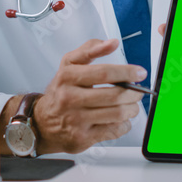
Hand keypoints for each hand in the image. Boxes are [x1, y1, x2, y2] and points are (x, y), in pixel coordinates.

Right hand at [27, 39, 145, 154]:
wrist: (42, 122)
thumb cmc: (61, 91)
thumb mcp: (69, 64)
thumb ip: (90, 49)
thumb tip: (112, 43)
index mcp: (68, 77)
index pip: (104, 73)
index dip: (126, 72)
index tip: (139, 73)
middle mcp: (70, 99)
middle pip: (114, 96)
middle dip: (133, 93)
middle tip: (138, 91)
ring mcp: (76, 120)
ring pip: (116, 114)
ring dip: (132, 109)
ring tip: (132, 105)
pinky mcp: (82, 138)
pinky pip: (113, 131)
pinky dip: (124, 124)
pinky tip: (121, 119)